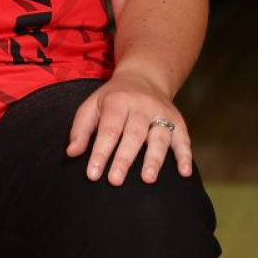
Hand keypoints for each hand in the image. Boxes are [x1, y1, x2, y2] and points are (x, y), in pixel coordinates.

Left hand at [65, 69, 192, 185]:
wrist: (144, 77)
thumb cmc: (113, 98)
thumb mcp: (92, 105)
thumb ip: (81, 128)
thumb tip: (72, 152)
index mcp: (118, 101)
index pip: (109, 129)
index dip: (100, 152)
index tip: (92, 174)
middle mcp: (142, 106)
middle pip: (133, 135)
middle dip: (124, 159)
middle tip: (115, 180)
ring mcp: (162, 114)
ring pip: (159, 137)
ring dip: (154, 159)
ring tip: (147, 179)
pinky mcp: (178, 122)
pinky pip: (183, 139)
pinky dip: (185, 156)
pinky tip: (184, 173)